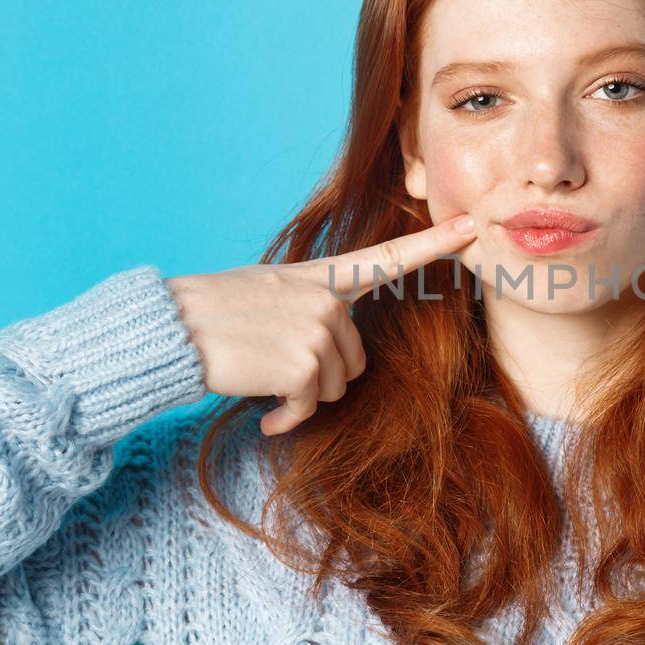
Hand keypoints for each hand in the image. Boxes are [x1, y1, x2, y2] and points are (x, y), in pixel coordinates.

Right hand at [164, 214, 477, 435]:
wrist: (172, 327)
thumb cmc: (215, 312)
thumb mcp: (270, 291)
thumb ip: (312, 304)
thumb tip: (334, 337)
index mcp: (322, 278)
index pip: (388, 258)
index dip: (434, 245)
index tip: (472, 226)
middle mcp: (329, 300)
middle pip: (355, 360)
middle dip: (320, 376)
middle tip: (274, 364)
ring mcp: (319, 330)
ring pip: (336, 387)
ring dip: (301, 396)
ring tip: (263, 377)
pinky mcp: (305, 364)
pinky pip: (310, 407)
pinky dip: (287, 418)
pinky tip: (265, 412)